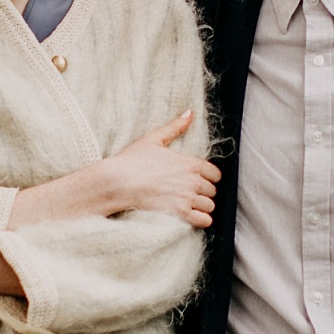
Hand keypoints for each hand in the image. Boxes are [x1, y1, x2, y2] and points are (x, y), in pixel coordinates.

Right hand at [94, 110, 219, 226]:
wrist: (118, 182)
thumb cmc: (133, 160)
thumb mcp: (153, 139)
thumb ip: (175, 127)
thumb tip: (189, 113)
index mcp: (190, 163)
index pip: (215, 174)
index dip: (208, 178)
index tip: (197, 180)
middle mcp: (193, 181)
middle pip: (212, 191)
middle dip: (203, 193)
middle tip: (188, 193)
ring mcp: (187, 198)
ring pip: (209, 206)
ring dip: (201, 207)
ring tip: (188, 205)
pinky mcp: (180, 213)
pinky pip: (204, 220)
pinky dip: (200, 220)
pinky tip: (190, 216)